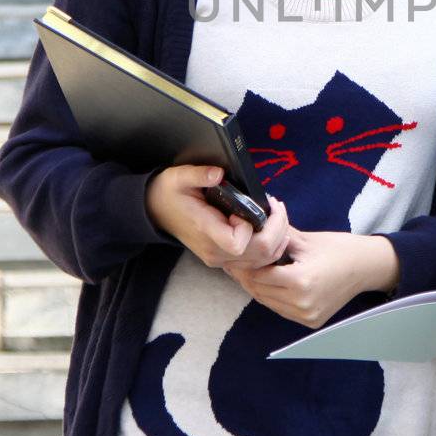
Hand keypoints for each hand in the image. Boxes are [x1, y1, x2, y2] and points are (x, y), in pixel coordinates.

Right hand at [145, 164, 290, 268]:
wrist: (156, 210)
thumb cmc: (169, 192)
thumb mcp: (178, 177)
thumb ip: (198, 174)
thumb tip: (218, 173)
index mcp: (205, 232)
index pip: (238, 243)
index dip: (250, 226)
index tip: (247, 206)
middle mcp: (215, 252)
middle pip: (260, 254)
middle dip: (277, 228)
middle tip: (276, 206)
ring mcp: (221, 259)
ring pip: (264, 261)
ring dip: (278, 237)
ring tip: (276, 214)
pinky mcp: (226, 259)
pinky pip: (258, 261)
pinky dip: (271, 245)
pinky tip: (269, 225)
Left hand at [226, 230, 398, 328]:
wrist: (366, 267)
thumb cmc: (339, 248)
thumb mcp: (306, 240)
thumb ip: (277, 237)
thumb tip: (254, 228)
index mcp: (301, 281)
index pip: (259, 276)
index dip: (245, 266)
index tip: (236, 256)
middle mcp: (302, 304)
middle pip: (260, 292)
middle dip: (247, 277)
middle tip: (237, 264)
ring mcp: (307, 316)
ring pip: (268, 303)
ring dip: (258, 288)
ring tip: (250, 272)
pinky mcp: (311, 321)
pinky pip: (281, 309)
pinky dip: (272, 297)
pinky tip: (269, 283)